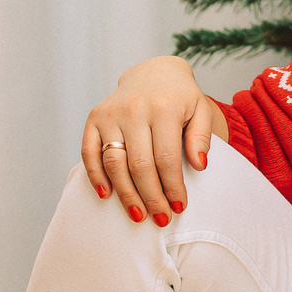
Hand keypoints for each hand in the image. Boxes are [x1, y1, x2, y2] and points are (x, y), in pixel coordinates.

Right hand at [82, 56, 224, 225]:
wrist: (153, 72)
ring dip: (125, 193)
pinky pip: (89, 152)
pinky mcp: (94, 118)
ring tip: (138, 215)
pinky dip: (95, 175)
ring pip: (114, 163)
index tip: (179, 207)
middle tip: (160, 219)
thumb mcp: (200, 109)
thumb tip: (199, 166)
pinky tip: (107, 194)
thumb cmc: (180, 97)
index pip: (167, 159)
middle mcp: (134, 110)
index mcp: (164, 108)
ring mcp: (111, 114)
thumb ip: (202, 137)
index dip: (172, 187)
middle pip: (140, 165)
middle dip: (151, 197)